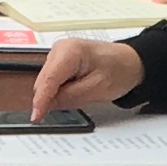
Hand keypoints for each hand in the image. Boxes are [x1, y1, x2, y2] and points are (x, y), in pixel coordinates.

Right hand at [31, 37, 146, 115]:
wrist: (130, 62)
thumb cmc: (119, 69)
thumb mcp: (97, 89)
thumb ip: (70, 97)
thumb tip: (48, 105)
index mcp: (70, 51)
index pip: (48, 79)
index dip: (41, 100)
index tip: (36, 116)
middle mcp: (60, 48)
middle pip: (44, 81)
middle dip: (49, 98)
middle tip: (68, 107)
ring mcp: (58, 54)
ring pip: (46, 82)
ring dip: (55, 94)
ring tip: (81, 93)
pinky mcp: (59, 61)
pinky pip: (51, 80)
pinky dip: (58, 90)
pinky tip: (75, 91)